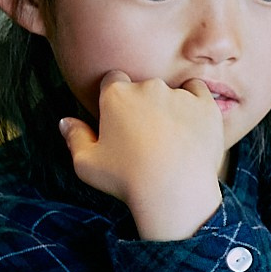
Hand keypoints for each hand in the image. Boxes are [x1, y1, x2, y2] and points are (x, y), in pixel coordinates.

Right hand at [59, 72, 225, 240]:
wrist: (174, 191)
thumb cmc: (126, 180)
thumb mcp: (86, 164)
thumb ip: (74, 138)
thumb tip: (66, 121)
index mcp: (115, 94)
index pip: (112, 81)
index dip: (115, 98)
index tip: (120, 117)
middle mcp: (147, 86)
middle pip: (142, 86)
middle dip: (142, 103)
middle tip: (145, 134)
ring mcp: (178, 94)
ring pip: (170, 90)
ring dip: (168, 105)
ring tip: (169, 137)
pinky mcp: (205, 105)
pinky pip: (198, 91)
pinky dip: (194, 102)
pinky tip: (189, 121)